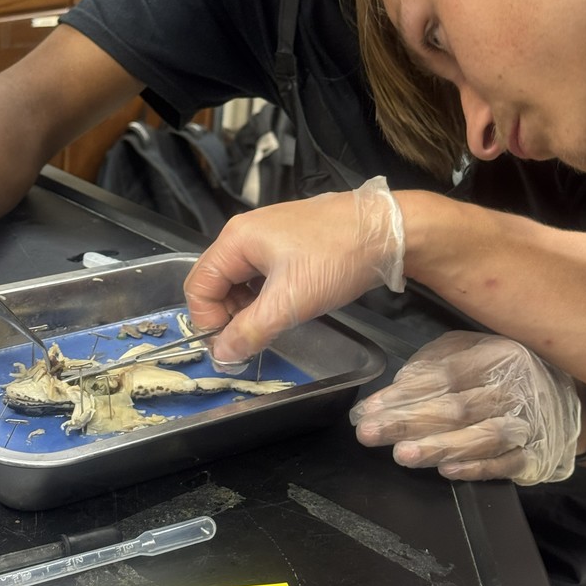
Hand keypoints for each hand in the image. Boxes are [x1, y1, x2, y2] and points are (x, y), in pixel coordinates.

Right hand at [184, 176, 404, 364]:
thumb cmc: (335, 260)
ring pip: (239, 279)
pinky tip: (285, 307)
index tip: (230, 347)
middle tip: (250, 339)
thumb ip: (250, 331)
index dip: (207, 321)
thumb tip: (221, 355)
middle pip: (215, 281)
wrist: (387, 231)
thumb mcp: (289, 302)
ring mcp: (267, 234)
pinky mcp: (288, 241)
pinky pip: (260, 273)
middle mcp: (244, 232)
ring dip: (246, 307)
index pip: (198, 286)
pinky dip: (264, 294)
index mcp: (236, 239)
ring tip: (271, 325)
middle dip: (226, 315)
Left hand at [349, 331, 580, 485]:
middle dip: (408, 422)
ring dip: (438, 448)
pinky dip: (475, 468)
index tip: (369, 409)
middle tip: (370, 434)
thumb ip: (436, 361)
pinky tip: (447, 471)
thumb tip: (399, 387)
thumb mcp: (472, 348)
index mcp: (496, 355)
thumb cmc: (503, 367)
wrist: (567, 393)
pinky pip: (504, 464)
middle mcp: (514, 388)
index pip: (444, 375)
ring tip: (402, 455)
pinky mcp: (536, 455)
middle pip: (456, 408)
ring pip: (479, 438)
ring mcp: (528, 423)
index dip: (404, 393)